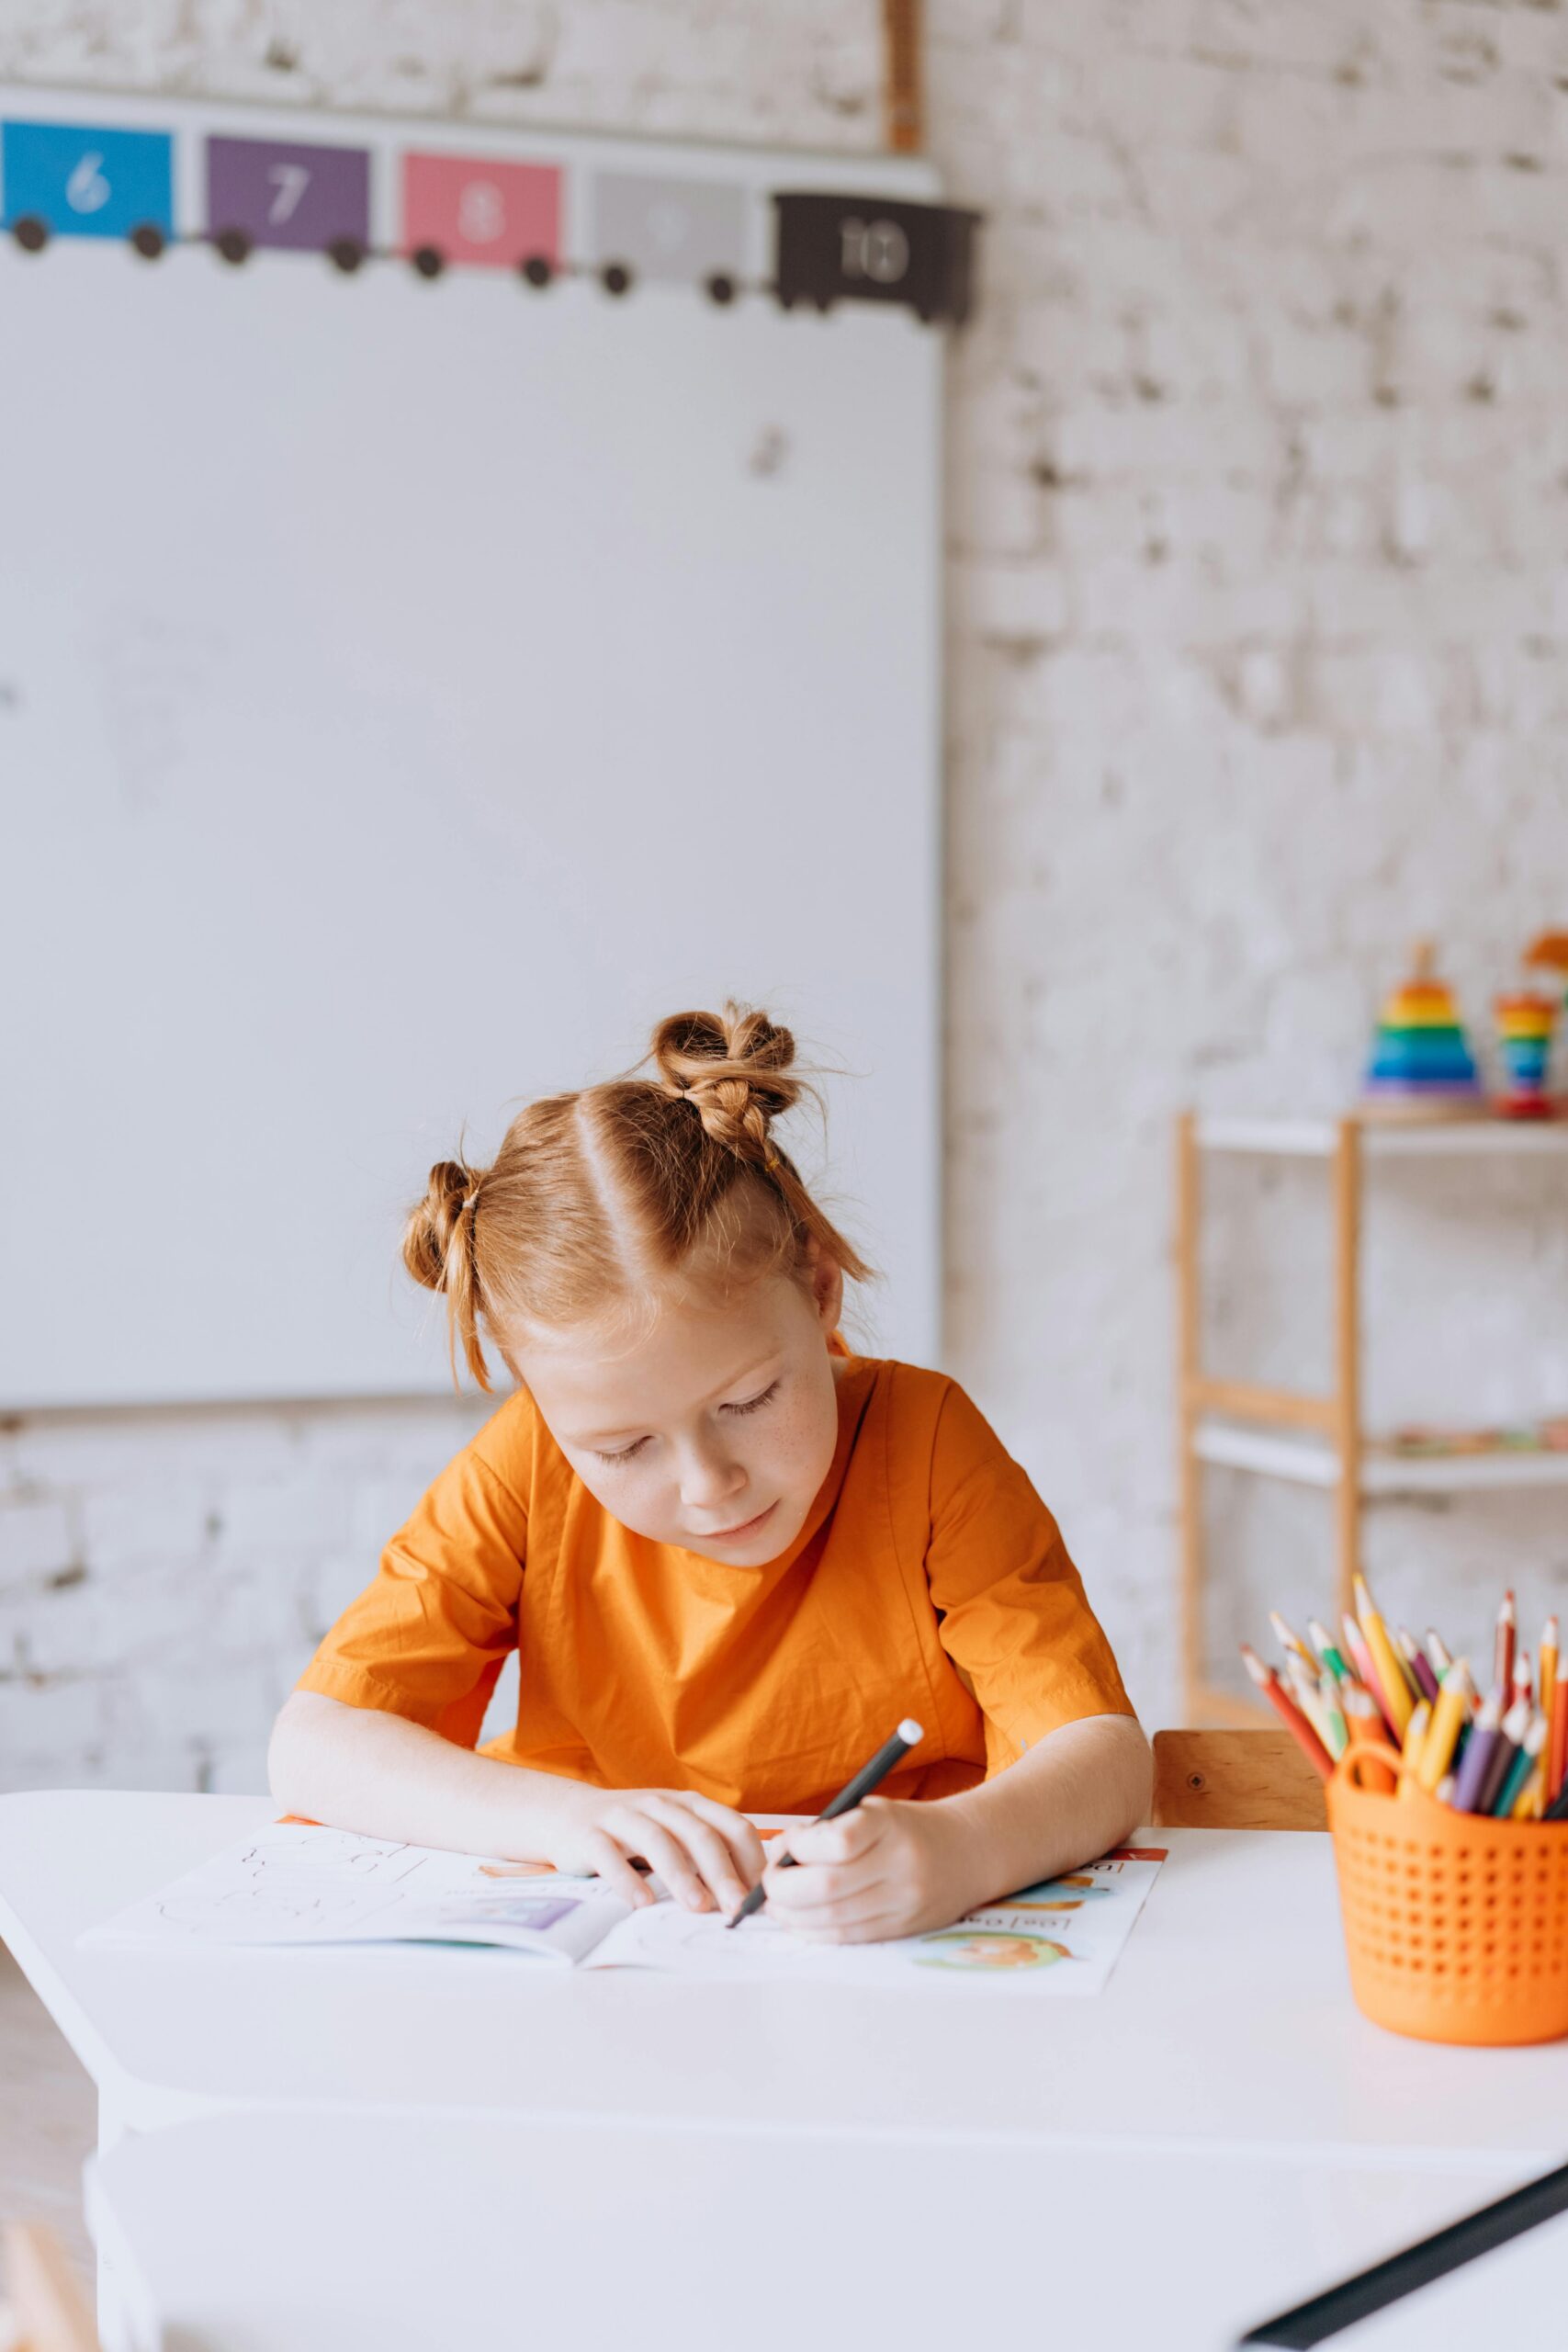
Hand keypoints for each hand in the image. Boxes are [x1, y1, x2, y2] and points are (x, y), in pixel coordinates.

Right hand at [540, 1785, 764, 1914]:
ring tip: (697, 1906)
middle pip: (698, 1834)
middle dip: (722, 1872)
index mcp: (688, 1805)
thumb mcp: (674, 1834)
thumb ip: (706, 1854)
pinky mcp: (590, 1834)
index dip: (751, 1860)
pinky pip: (609, 1855)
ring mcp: (623, 1816)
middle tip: (737, 1907)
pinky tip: (641, 1902)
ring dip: (681, 1875)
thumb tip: (749, 1895)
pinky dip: (627, 1879)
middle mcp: (659, 1804)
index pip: (732, 1826)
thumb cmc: (633, 1834)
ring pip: (657, 1840)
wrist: (567, 1815)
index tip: (762, 1896)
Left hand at [760, 1798, 978, 1943]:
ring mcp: (904, 1901)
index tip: (786, 1845)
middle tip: (768, 1883)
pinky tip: (800, 1922)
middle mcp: (901, 1864)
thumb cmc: (907, 1828)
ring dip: (794, 1916)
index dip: (799, 1847)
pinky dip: (816, 1932)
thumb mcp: (873, 1811)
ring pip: (834, 1919)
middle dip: (783, 1889)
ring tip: (777, 1906)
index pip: (837, 1841)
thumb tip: (779, 1854)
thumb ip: (828, 1830)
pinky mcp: (903, 1929)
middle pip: (827, 1888)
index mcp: (890, 1824)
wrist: (969, 1852)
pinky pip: (849, 1937)